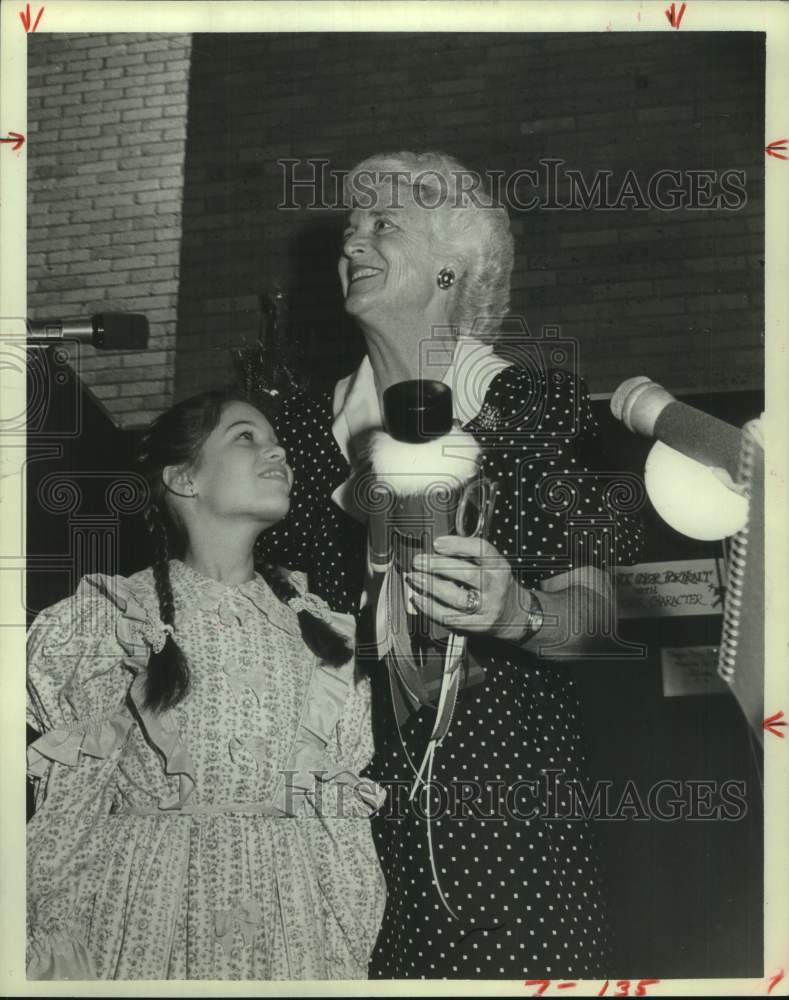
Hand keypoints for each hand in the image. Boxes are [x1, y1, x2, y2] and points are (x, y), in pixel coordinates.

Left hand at [406, 535, 526, 638]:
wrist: (513, 614)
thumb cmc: (495, 585)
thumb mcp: (491, 565)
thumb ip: (467, 556)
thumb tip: (435, 551)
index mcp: (498, 566)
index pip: (482, 550)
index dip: (458, 545)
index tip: (437, 543)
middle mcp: (495, 586)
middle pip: (466, 574)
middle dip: (438, 566)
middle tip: (419, 562)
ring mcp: (487, 607)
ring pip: (457, 597)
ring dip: (431, 587)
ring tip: (415, 578)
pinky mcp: (476, 625)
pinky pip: (450, 617)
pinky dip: (430, 607)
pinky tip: (418, 598)